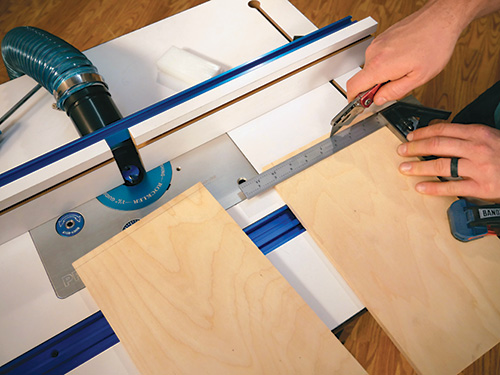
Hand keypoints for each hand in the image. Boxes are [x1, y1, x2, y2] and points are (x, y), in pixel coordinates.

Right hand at [346, 1, 466, 104]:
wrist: (440, 19)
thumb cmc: (434, 44)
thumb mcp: (418, 78)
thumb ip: (394, 92)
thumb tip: (379, 100)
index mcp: (380, 66)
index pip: (353, 86)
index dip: (353, 99)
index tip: (359, 105)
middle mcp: (374, 53)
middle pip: (363, 78)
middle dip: (375, 87)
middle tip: (394, 87)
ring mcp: (377, 44)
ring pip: (371, 67)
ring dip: (382, 74)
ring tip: (403, 70)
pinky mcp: (382, 38)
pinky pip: (377, 57)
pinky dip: (386, 63)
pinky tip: (403, 60)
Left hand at [397, 123, 499, 201]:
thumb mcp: (491, 137)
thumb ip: (468, 136)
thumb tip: (442, 137)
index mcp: (480, 133)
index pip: (444, 129)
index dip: (423, 132)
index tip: (410, 136)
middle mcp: (477, 149)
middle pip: (438, 146)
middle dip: (415, 148)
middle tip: (402, 150)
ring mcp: (479, 168)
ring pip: (441, 165)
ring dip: (419, 167)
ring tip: (405, 168)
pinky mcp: (481, 187)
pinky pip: (452, 187)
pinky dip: (433, 188)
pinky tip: (421, 187)